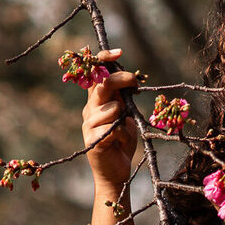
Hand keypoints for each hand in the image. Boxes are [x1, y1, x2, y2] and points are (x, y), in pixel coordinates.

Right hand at [81, 47, 140, 189]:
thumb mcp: (125, 114)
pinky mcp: (93, 140)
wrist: (116, 171)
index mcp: (97, 101)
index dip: (103, 60)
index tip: (118, 52)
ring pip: (111, 108)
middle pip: (102, 84)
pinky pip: (114, 128)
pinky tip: (118, 143)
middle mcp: (90, 109)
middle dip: (122, 80)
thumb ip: (122, 98)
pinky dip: (123, 134)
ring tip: (123, 131)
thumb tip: (128, 78)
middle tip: (134, 84)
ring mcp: (89, 125)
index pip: (95, 74)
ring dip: (124, 118)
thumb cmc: (121, 141)